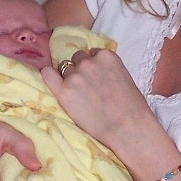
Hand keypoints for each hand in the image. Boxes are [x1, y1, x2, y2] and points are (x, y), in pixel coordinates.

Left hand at [41, 48, 158, 161]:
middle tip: (87, 87)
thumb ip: (107, 69)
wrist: (127, 127)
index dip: (93, 66)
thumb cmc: (133, 107)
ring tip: (79, 95)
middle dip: (81, 69)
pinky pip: (48, 74)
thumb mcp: (124, 77)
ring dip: (70, 77)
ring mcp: (75, 75)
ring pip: (65, 68)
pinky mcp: (64, 91)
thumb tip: (97, 73)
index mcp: (106, 56)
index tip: (96, 77)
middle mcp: (89, 61)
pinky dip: (50, 76)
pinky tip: (54, 83)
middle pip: (77, 59)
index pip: (92, 53)